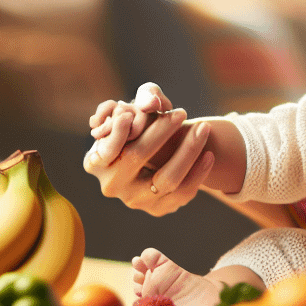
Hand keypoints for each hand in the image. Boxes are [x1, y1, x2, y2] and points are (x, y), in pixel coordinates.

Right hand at [83, 82, 215, 216]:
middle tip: (181, 112)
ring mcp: (135, 201)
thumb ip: (145, 97)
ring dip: (188, 151)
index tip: (132, 113)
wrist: (155, 157)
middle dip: (161, 132)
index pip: (107, 148)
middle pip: (137, 157)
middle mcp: (111, 184)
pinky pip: (183, 193)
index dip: (119, 132)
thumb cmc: (142, 125)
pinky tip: (209, 154)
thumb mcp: (138, 107)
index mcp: (96, 161)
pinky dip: (198, 173)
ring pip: (166, 179)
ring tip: (204, 128)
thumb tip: (153, 102)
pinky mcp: (158, 209)